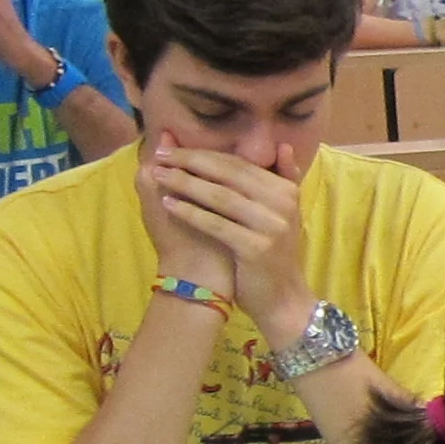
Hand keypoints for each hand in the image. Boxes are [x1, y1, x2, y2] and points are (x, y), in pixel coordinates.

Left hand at [147, 138, 313, 344]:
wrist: (282, 297)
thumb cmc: (273, 253)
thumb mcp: (282, 214)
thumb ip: (282, 179)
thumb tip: (282, 146)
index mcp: (286, 190)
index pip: (239, 163)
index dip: (204, 154)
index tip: (173, 149)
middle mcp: (283, 203)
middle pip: (229, 174)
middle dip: (191, 162)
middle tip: (161, 157)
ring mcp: (271, 226)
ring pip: (220, 196)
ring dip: (185, 184)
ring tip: (158, 176)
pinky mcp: (256, 248)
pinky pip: (216, 224)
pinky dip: (190, 212)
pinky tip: (168, 204)